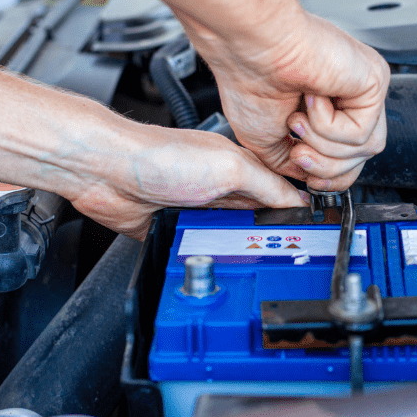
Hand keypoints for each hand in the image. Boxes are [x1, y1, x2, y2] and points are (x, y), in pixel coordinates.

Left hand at [66, 125, 305, 239]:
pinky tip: (211, 261)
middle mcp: (217, 187)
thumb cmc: (159, 156)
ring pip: (227, 238)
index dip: (294, 210)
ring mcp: (194, 209)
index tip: (311, 232)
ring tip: (246, 259)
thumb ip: (267, 184)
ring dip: (234, 248)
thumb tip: (299, 200)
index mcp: (237, 166)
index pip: (277, 191)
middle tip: (282, 254)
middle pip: (254, 219)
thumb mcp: (230, 166)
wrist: (105, 172)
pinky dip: (203, 256)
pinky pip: (195, 249)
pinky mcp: (170, 229)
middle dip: (267, 236)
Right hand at [184, 10, 389, 190]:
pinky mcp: (374, 81)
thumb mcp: (268, 140)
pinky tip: (312, 99)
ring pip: (364, 149)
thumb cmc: (249, 80)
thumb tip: (310, 181)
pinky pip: (361, 133)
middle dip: (327, 168)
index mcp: (329, 104)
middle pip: (361, 158)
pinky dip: (329, 127)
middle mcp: (350, 95)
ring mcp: (364, 87)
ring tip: (297, 121)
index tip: (311, 180)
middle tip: (297, 152)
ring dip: (324, 147)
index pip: (350, 156)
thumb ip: (293, 162)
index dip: (332, 178)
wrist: (250, 48)